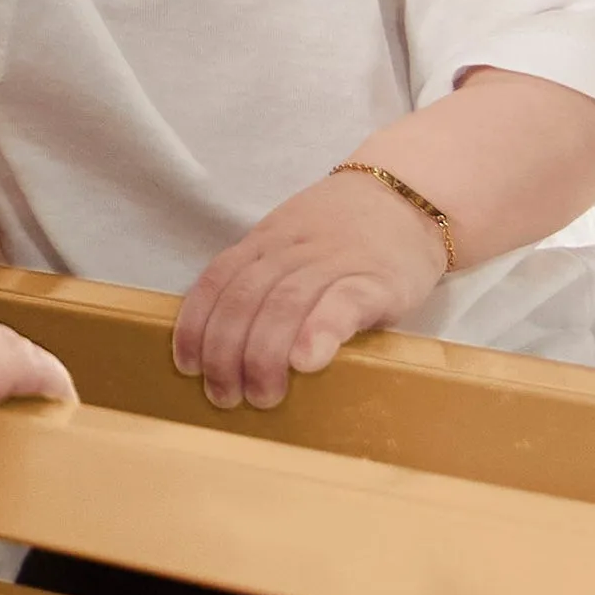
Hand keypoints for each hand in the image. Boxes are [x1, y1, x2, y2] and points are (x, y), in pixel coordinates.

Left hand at [174, 170, 446, 410]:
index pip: (217, 281)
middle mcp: (291, 249)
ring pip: (285, 304)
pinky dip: (319, 332)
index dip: (195, 325)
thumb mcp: (290, 241)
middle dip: (225, 352)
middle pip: (245, 299)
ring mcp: (334, 262)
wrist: (408, 197)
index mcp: (264, 242)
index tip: (186, 366)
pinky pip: (342, 303)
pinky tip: (306, 362)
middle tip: (224, 397)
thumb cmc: (343, 232)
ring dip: (264, 354)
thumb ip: (261, 278)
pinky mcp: (377, 279)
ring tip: (262, 395)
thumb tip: (222, 344)